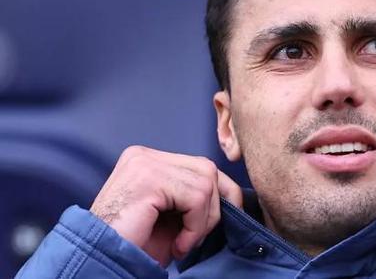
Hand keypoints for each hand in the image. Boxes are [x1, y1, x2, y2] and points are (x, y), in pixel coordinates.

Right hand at [89, 146, 241, 266]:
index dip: (220, 195)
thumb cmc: (134, 245)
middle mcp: (144, 155)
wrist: (100, 262)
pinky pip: (197, 197)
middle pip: (207, 170)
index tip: (218, 223)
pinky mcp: (148, 177)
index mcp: (149, 160)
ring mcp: (144, 163)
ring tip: (182, 244)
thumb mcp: (171, 216)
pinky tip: (178, 245)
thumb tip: (233, 197)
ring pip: (206, 183)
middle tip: (193, 239)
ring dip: (202, 222)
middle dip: (212, 209)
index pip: (201, 167)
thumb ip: (193, 198)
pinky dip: (195, 226)